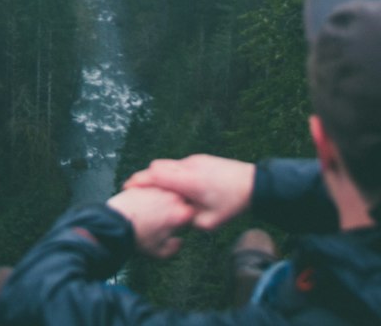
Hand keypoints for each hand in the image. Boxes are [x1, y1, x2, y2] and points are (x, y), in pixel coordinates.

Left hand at [106, 187, 193, 258]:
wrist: (115, 224)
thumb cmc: (137, 238)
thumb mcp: (159, 253)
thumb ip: (174, 248)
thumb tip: (178, 242)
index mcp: (181, 213)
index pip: (193, 212)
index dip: (187, 218)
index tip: (180, 223)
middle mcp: (172, 197)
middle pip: (181, 198)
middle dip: (176, 205)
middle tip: (165, 216)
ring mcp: (158, 188)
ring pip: (166, 190)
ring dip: (163, 197)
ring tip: (151, 210)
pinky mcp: (145, 183)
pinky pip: (151, 187)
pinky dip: (148, 194)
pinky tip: (141, 203)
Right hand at [123, 154, 255, 229]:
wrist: (253, 184)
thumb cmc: (232, 204)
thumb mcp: (209, 222)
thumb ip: (188, 221)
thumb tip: (177, 219)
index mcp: (187, 181)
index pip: (155, 175)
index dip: (139, 181)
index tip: (127, 188)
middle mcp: (188, 166)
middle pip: (157, 166)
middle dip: (145, 178)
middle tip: (137, 191)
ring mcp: (194, 160)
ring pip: (167, 164)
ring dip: (159, 176)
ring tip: (155, 192)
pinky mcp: (200, 159)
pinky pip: (178, 165)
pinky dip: (171, 174)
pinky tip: (176, 188)